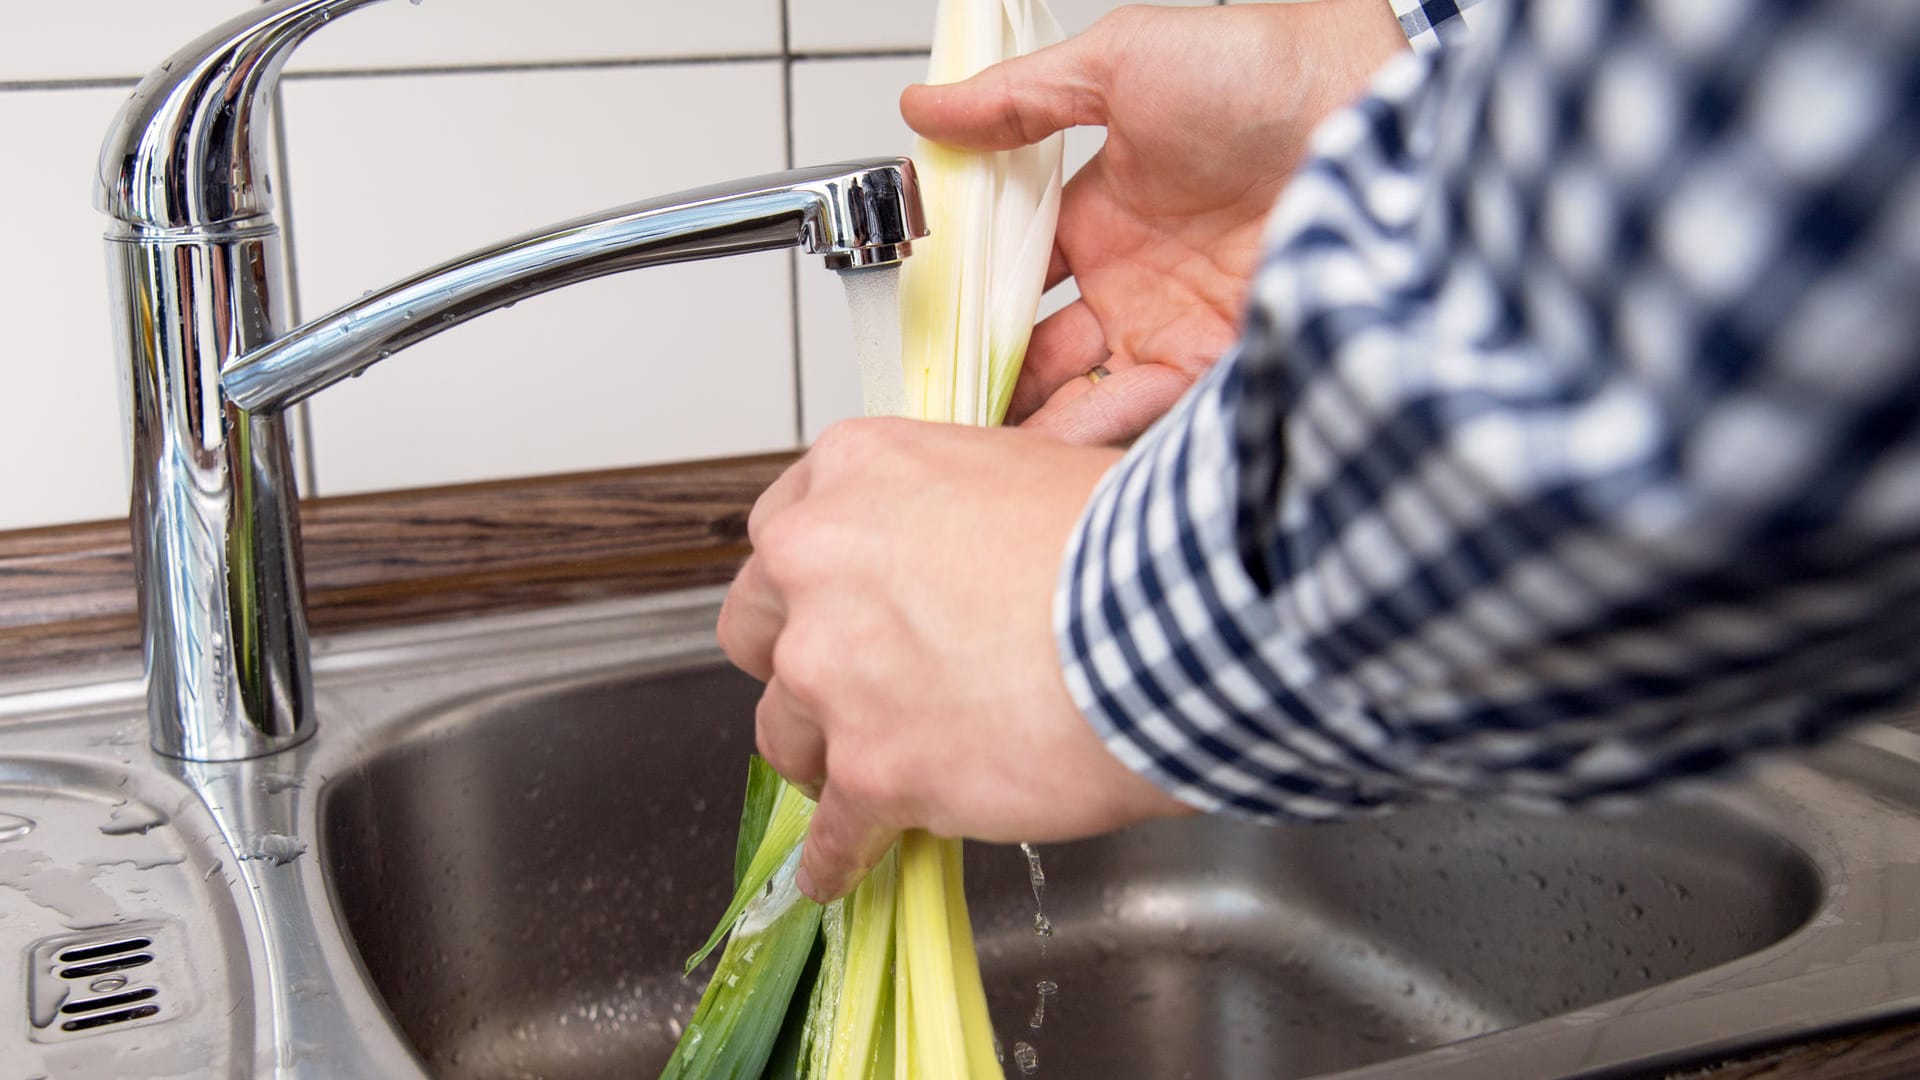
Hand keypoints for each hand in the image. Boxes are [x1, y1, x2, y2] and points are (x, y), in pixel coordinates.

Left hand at [716, 420, 1191, 900]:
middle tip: (843, 683)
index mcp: (855, 470)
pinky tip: (846, 867)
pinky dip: (841, 854)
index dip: (815, 577)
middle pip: (756, 627)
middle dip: (793, 659)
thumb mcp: (1027, 464)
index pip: (786, 527)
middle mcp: (818, 563)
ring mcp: (833, 671)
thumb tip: (974, 545)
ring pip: (784, 731)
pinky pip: (834, 831)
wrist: (1166, 619)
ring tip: (864, 774)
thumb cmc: (1126, 535)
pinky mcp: (870, 768)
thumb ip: (960, 507)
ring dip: (824, 752)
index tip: (839, 602)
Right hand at [902, 0, 1407, 444]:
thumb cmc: (1263, 66)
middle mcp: (1141, 277)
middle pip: (1045, 349)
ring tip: (977, 448)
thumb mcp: (1118, 62)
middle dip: (995, 384)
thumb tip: (926, 108)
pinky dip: (1091, 433)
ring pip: (1086, 391)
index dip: (970, 305)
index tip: (925, 334)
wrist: (1369, 105)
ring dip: (1033, 421)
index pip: (1018, 275)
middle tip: (941, 413)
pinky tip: (1043, 447)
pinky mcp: (1221, 361)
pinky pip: (1143, 410)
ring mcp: (1179, 323)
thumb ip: (1017, 100)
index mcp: (1106, 212)